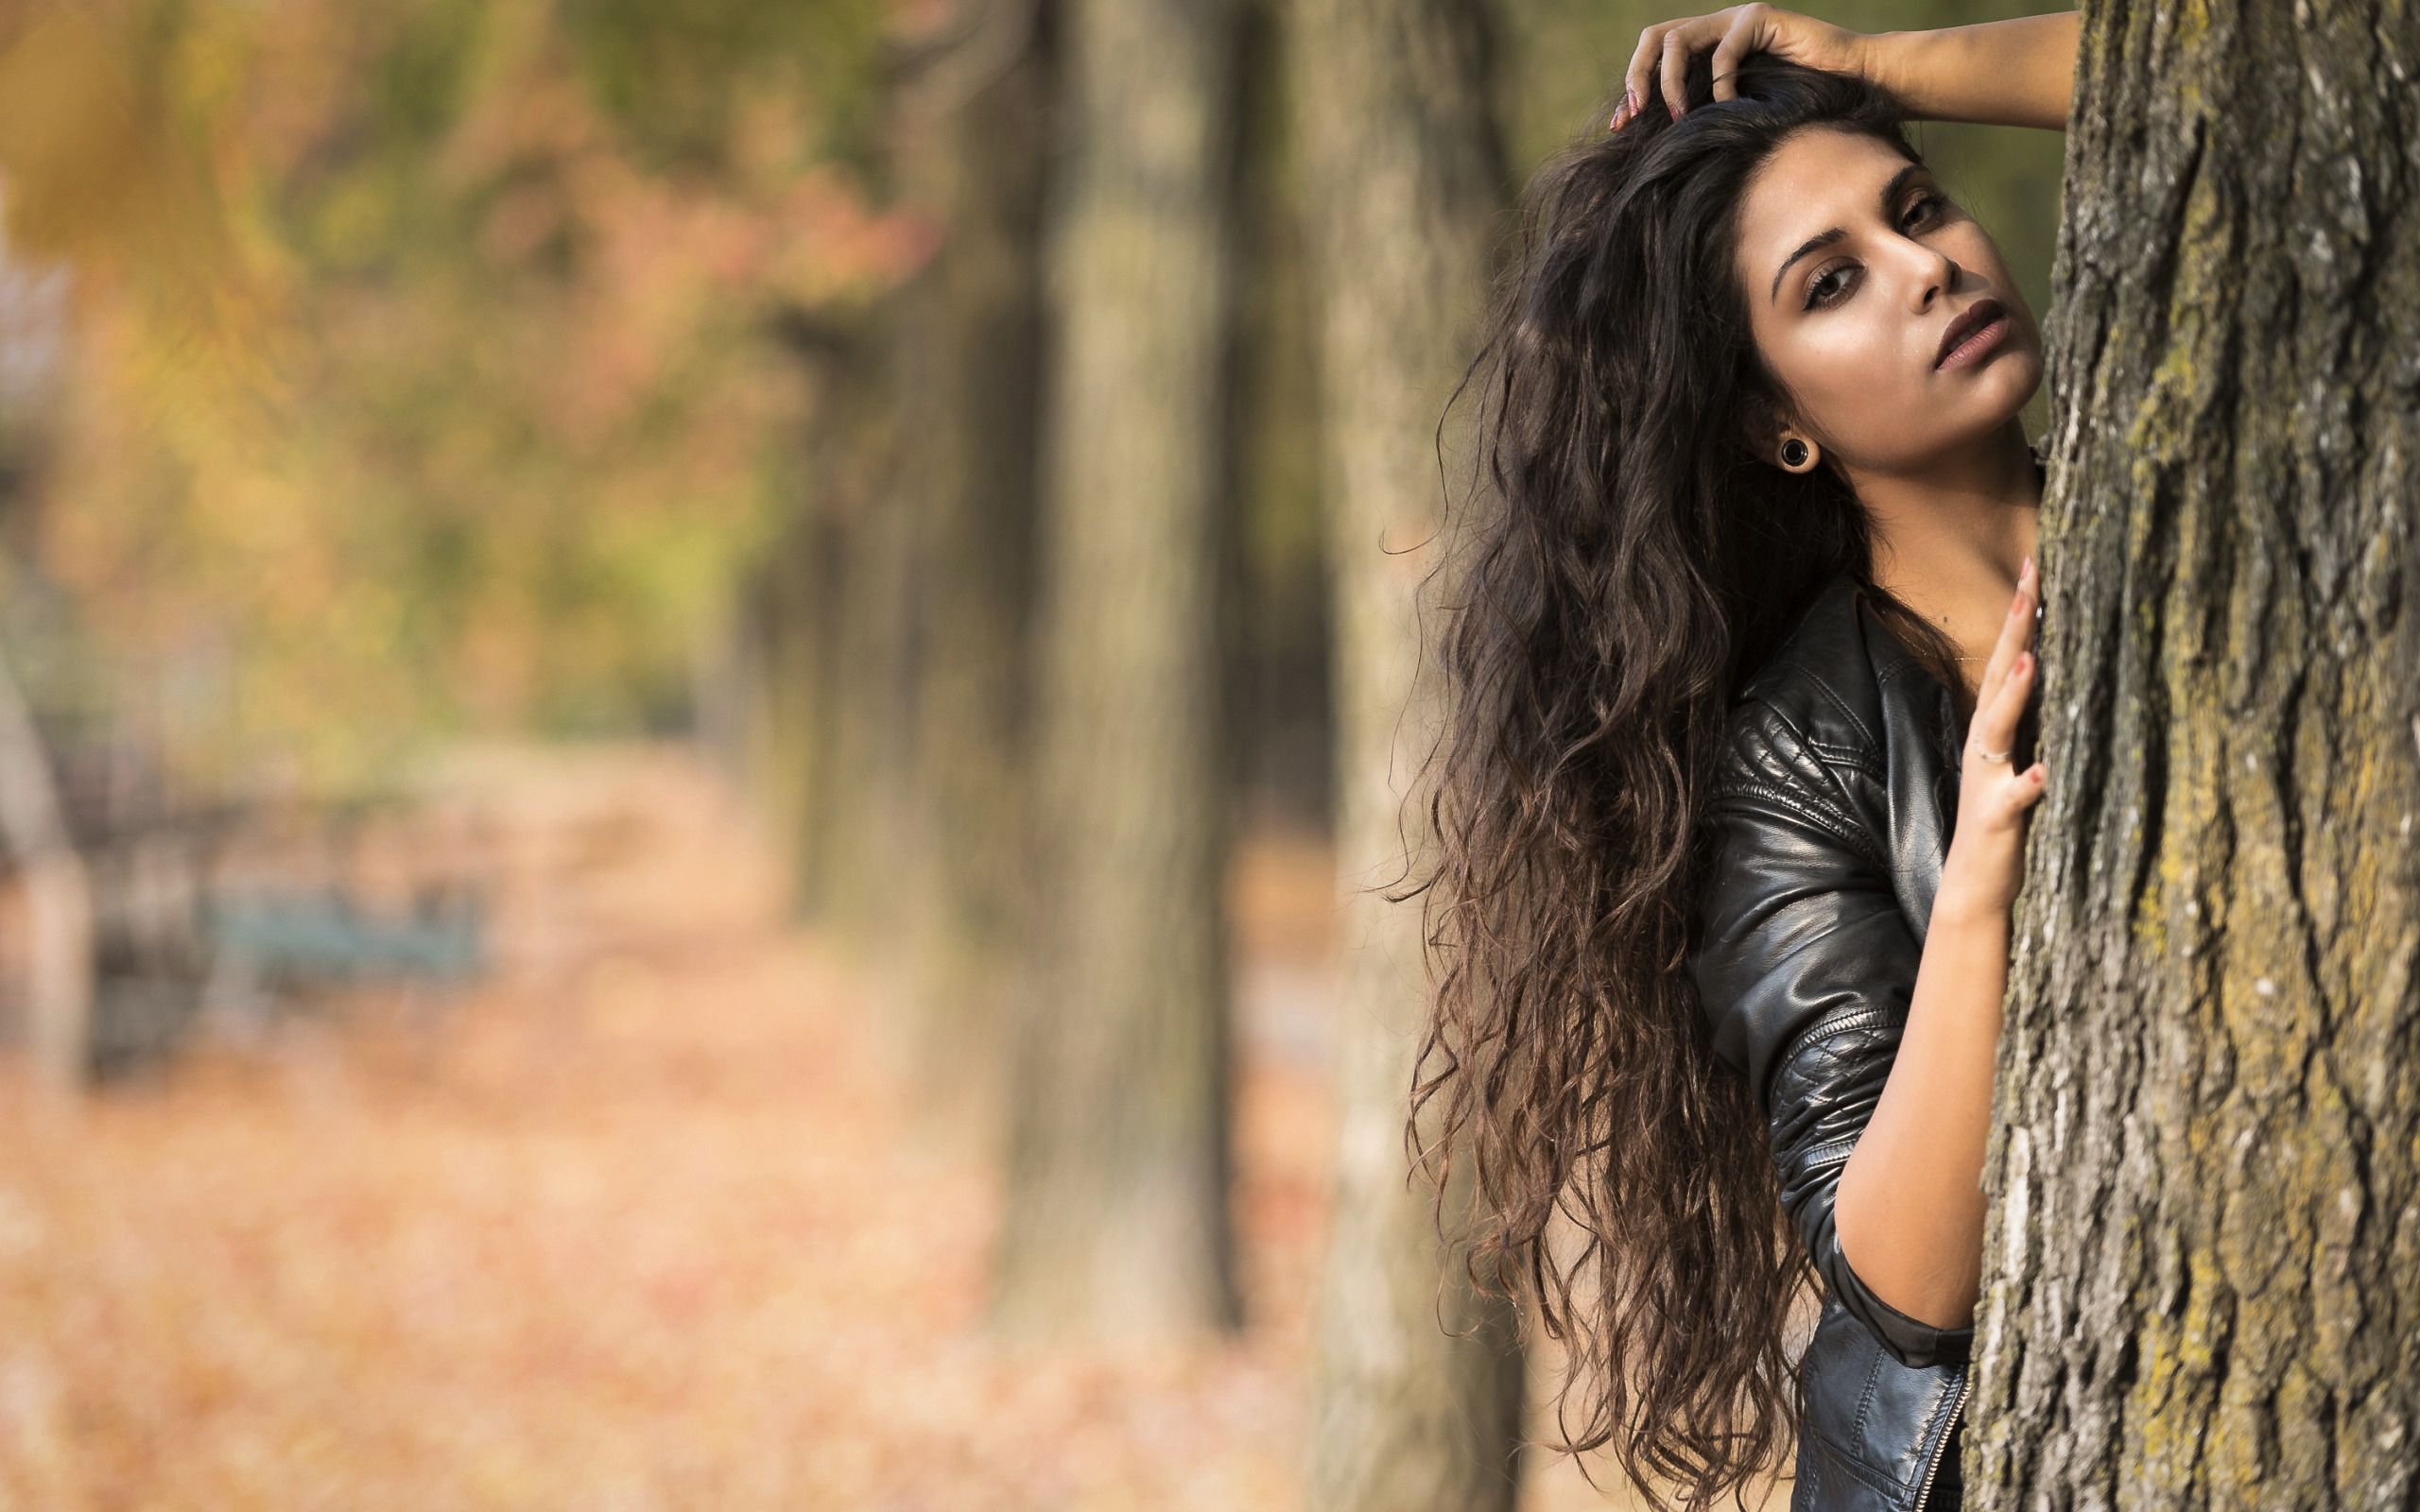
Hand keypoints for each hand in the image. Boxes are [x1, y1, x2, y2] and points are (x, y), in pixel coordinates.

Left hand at [1610, 4, 1869, 128]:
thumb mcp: (1737, 116)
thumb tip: (1660, 152)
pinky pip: (1724, 51)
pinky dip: (1721, 84)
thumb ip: (1704, 117)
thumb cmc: (1800, 108)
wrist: (1855, 83)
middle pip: (1655, 37)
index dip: (1633, 88)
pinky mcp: (1761, 18)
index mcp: (1707, 46)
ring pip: (1678, 39)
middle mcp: (1718, 26)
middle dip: (1637, 77)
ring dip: (1670, 83)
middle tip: (1636, 116)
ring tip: (1681, 118)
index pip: (1654, 55)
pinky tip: (1731, 106)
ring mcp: (1737, 18)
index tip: (1620, 126)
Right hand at [1940, 557, 2047, 918]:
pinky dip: (2028, 782)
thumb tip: (2064, 675)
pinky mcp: (1998, 818)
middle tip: (2029, 585)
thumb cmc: (2006, 824)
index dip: (2020, 617)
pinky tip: (2043, 769)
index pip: (2009, 660)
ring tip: (2031, 658)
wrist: (1975, 886)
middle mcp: (1986, 747)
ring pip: (1998, 728)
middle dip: (2015, 632)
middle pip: (2000, 678)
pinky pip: (2014, 798)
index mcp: (1995, 731)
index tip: (2035, 568)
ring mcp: (1989, 780)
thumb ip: (2034, 724)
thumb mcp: (2023, 762)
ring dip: (2014, 694)